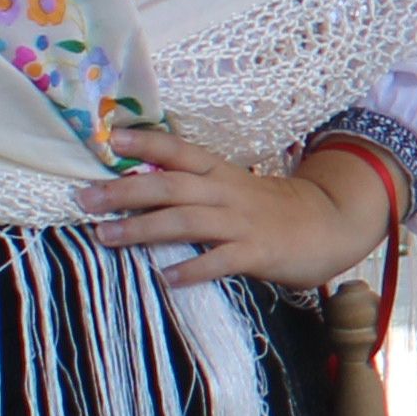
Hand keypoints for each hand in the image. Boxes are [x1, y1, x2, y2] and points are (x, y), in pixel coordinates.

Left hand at [82, 119, 396, 290]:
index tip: (109, 137)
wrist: (332, 225)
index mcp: (220, 173)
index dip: (145, 143)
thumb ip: (197, 189)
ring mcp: (242, 223)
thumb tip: (142, 190)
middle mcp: (226, 193)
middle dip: (124, 191)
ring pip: (185, 221)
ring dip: (142, 229)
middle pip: (169, 186)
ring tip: (106, 237)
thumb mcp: (236, 188)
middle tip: (84, 198)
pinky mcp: (258, 252)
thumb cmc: (275, 210)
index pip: (178, 151)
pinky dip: (192, 269)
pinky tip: (166, 279)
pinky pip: (220, 260)